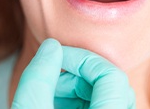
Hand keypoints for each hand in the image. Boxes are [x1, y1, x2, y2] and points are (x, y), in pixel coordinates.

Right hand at [11, 39, 135, 108]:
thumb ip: (38, 79)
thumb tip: (51, 46)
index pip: (111, 75)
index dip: (83, 58)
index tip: (58, 56)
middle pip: (110, 80)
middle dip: (79, 70)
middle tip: (54, 76)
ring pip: (108, 90)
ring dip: (80, 83)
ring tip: (55, 91)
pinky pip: (104, 101)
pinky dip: (83, 95)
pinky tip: (62, 102)